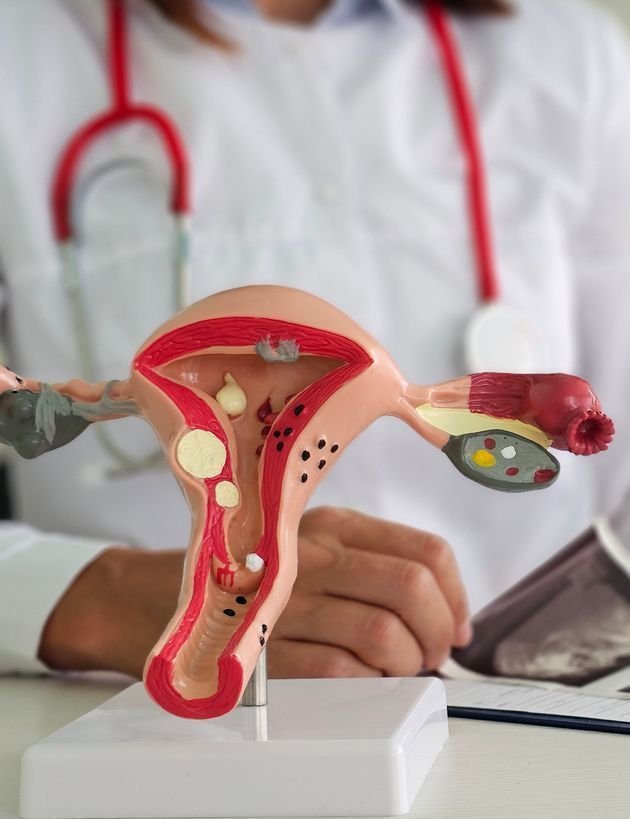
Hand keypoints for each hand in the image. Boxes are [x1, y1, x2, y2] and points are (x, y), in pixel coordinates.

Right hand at [38, 507, 470, 678]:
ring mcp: (286, 599)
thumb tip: (445, 611)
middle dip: (439, 631)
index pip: (425, 549)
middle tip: (433, 654)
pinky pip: (339, 669)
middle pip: (410, 586)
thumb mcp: (309, 547)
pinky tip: (361, 682)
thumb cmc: (249, 575)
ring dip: (406, 662)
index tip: (457, 626)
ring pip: (381, 631)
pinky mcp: (262, 645)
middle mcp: (313, 554)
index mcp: (334, 525)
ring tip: (397, 671)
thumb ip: (370, 564)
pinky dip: (366, 682)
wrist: (154, 596)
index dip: (457, 594)